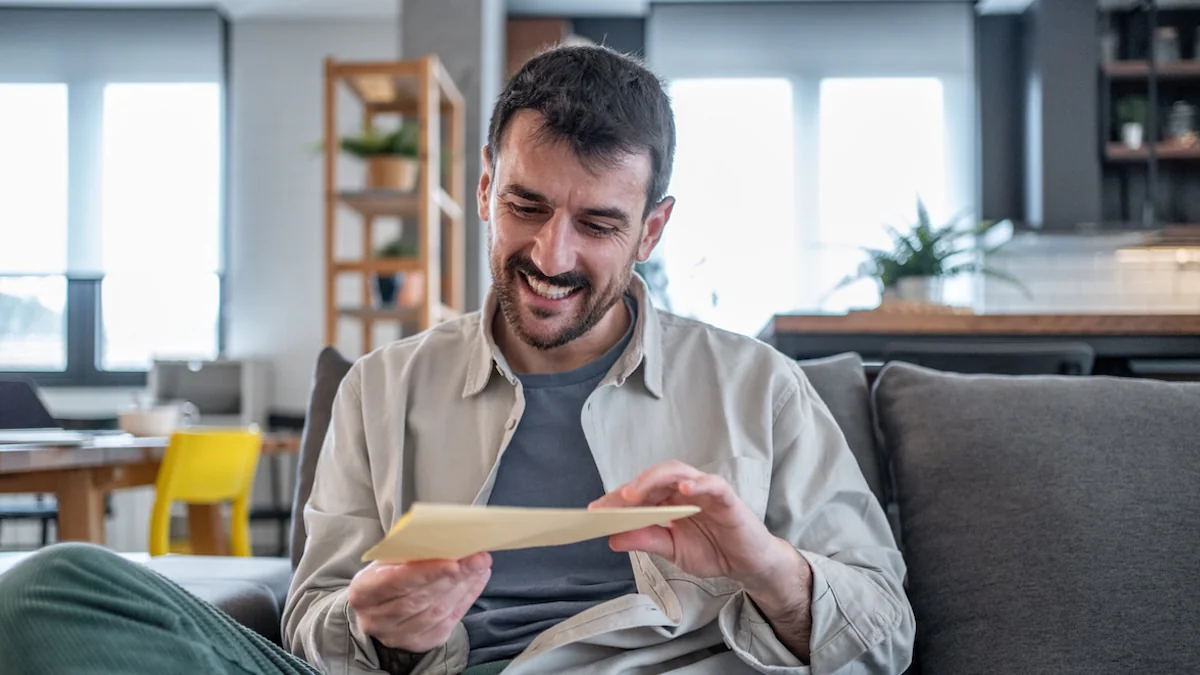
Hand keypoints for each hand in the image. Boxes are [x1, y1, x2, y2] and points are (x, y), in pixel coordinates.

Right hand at [347, 551, 491, 652]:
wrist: (378, 606)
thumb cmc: (387, 574)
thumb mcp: (388, 559)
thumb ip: (410, 552)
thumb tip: (447, 539)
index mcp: (363, 592)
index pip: (396, 581)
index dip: (426, 572)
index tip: (454, 560)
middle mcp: (376, 619)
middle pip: (420, 598)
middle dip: (453, 577)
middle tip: (478, 558)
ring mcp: (397, 636)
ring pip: (436, 612)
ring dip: (463, 587)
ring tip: (480, 566)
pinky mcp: (418, 643)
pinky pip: (447, 622)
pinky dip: (466, 599)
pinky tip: (476, 580)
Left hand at [588, 460, 791, 592]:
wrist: (748, 565)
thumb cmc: (713, 551)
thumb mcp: (672, 550)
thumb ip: (647, 541)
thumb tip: (613, 538)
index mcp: (669, 501)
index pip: (640, 493)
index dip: (616, 500)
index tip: (594, 511)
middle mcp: (684, 489)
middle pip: (654, 478)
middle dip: (630, 488)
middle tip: (610, 503)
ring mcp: (705, 490)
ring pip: (677, 472)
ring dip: (654, 480)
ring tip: (635, 494)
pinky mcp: (727, 497)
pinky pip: (712, 484)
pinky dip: (698, 483)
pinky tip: (683, 488)